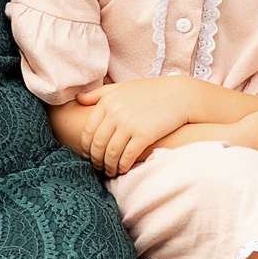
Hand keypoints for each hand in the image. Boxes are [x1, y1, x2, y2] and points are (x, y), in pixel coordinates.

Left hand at [72, 78, 205, 175]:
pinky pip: (127, 156)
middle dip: (95, 159)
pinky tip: (122, 169)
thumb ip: (99, 93)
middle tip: (97, 166)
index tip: (87, 154)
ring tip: (109, 171)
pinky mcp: (144, 135)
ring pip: (111, 153)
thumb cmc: (150, 91)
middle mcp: (115, 113)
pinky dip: (122, 166)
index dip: (85, 146)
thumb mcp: (122, 87)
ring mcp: (129, 124)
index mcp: (107, 101)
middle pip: (97, 143)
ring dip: (108, 166)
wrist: (179, 95)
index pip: (88, 130)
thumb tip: (78, 99)